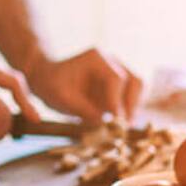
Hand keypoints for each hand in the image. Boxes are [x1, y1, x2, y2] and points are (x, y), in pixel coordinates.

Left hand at [26, 48, 142, 124]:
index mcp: (96, 58)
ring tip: (120, 126)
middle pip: (135, 81)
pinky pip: (132, 97)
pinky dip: (128, 110)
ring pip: (138, 88)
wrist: (47, 77)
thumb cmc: (51, 84)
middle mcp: (112, 61)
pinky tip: (117, 123)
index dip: (117, 102)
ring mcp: (118, 71)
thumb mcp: (61, 97)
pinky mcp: (119, 85)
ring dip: (132, 108)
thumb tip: (105, 123)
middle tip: (122, 127)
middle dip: (130, 106)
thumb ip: (83, 109)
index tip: (114, 122)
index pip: (116, 79)